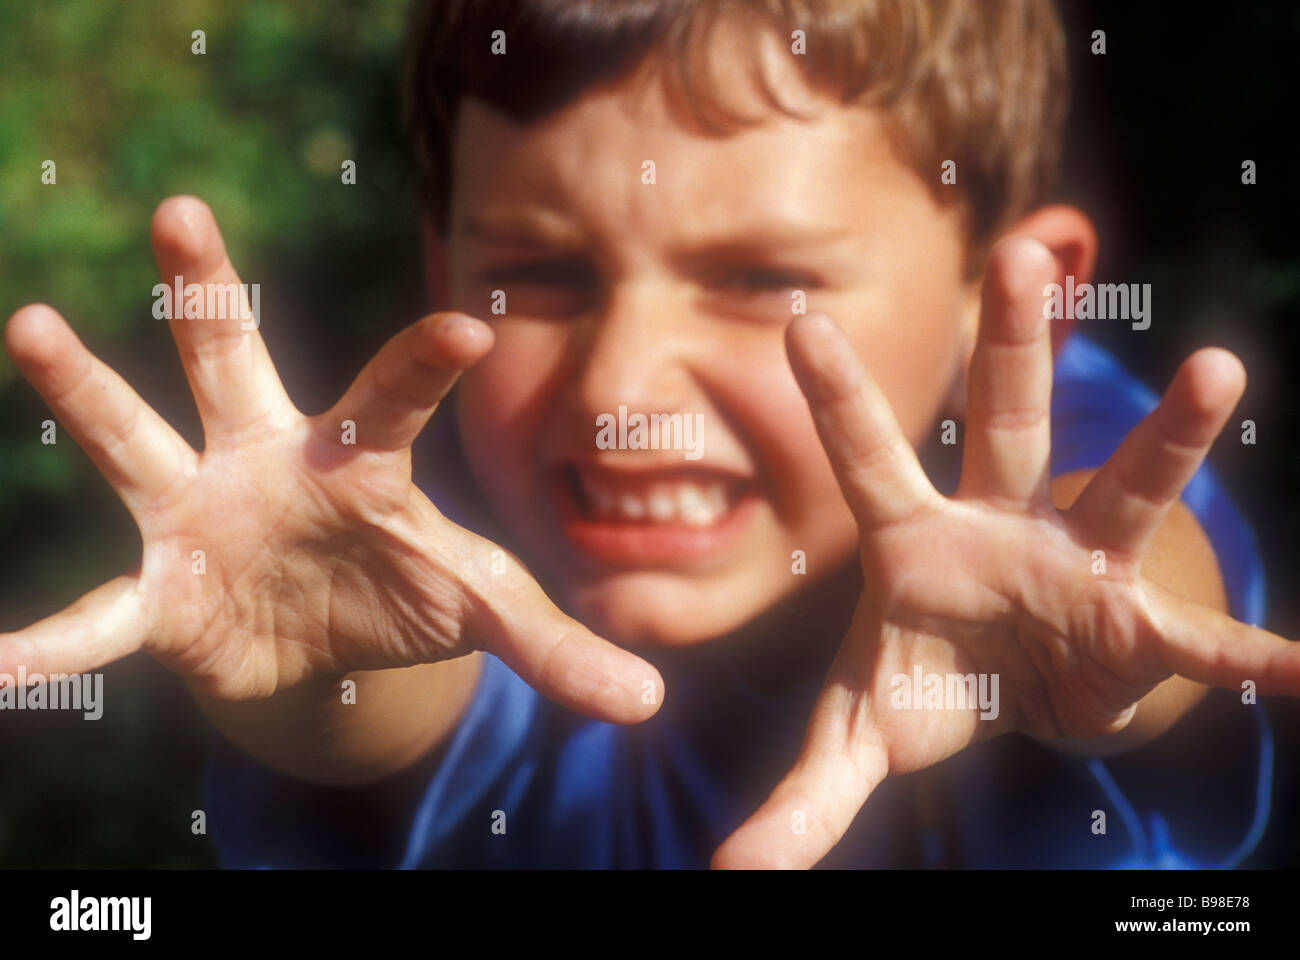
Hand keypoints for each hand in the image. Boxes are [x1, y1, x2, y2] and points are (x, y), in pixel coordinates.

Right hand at [1, 196, 659, 722]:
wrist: (327, 632)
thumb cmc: (409, 588)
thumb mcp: (482, 609)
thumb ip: (554, 647)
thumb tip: (649, 699)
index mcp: (363, 459)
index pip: (397, 395)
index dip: (426, 360)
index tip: (468, 322)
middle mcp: (272, 459)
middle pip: (237, 362)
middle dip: (210, 292)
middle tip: (184, 211)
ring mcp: (203, 512)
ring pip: (136, 437)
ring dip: (88, 388)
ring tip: (32, 324)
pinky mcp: (163, 587)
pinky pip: (99, 615)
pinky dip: (53, 645)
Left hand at [712, 237, 1298, 867]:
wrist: (1011, 698)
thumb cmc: (925, 688)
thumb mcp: (858, 737)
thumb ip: (799, 798)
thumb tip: (726, 873)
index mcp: (911, 539)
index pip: (867, 459)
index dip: (837, 396)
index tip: (803, 321)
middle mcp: (998, 524)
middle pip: (1007, 421)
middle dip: (1017, 342)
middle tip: (1026, 250)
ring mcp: (1073, 561)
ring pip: (1120, 482)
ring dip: (1166, 434)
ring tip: (1218, 365)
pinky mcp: (1132, 619)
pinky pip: (1195, 637)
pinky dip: (1246, 656)